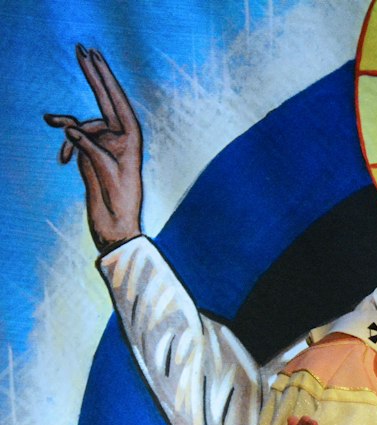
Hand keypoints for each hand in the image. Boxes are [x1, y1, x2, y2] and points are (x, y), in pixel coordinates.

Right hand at [44, 45, 143, 252]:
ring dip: (65, 128)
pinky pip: (73, 139)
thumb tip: (68, 126)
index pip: (116, 100)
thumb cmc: (118, 202)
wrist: (115, 226)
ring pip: (80, 124)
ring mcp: (105, 143)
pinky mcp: (92, 152)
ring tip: (47, 121)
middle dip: (93, 75)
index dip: (104, 76)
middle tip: (82, 48)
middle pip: (105, 99)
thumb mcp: (104, 173)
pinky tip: (60, 160)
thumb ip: (88, 147)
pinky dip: (65, 146)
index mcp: (130, 137)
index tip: (93, 55)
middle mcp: (119, 136)